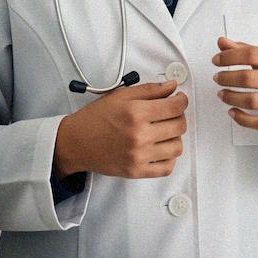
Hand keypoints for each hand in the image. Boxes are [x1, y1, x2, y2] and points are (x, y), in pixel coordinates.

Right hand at [53, 80, 186, 178]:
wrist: (75, 143)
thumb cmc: (96, 118)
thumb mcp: (121, 95)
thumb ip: (150, 89)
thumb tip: (173, 86)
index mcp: (136, 113)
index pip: (176, 107)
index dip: (182, 100)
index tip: (179, 99)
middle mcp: (139, 135)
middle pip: (179, 126)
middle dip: (179, 116)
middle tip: (170, 113)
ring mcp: (139, 156)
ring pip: (177, 147)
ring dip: (175, 137)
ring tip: (164, 131)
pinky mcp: (136, 171)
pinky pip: (167, 168)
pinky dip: (169, 158)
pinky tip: (161, 148)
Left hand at [212, 36, 257, 136]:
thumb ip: (246, 50)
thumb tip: (222, 42)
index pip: (252, 55)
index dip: (229, 57)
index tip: (217, 60)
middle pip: (249, 79)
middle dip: (227, 78)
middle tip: (218, 78)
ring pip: (252, 101)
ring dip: (231, 98)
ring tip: (222, 94)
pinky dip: (241, 119)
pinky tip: (233, 112)